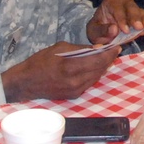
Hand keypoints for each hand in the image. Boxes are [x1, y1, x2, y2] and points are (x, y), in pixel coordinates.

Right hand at [1, 41, 118, 101]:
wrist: (27, 82)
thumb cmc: (41, 61)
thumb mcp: (60, 48)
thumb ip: (80, 49)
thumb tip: (97, 48)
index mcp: (70, 66)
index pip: (98, 60)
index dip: (109, 53)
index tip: (116, 47)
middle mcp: (75, 81)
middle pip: (100, 69)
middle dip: (108, 59)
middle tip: (113, 51)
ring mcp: (75, 90)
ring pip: (96, 77)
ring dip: (102, 67)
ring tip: (106, 58)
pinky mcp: (74, 96)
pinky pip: (89, 83)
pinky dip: (94, 74)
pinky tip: (94, 68)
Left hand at [86, 0, 143, 43]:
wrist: (102, 32)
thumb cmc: (97, 29)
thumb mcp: (94, 31)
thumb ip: (102, 30)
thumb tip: (114, 29)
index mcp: (110, 1)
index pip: (116, 7)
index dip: (121, 19)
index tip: (125, 30)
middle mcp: (122, 1)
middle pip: (130, 6)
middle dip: (134, 17)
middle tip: (138, 27)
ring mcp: (132, 7)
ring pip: (139, 10)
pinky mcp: (139, 15)